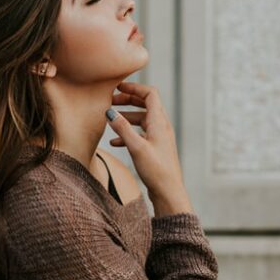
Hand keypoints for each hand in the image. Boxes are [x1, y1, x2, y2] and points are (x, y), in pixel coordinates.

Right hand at [105, 81, 191, 215]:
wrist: (168, 192)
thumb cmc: (156, 170)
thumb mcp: (136, 147)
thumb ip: (122, 128)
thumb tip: (110, 111)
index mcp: (159, 122)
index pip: (150, 94)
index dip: (134, 88)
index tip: (118, 87)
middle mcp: (161, 127)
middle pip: (145, 104)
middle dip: (128, 100)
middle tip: (110, 101)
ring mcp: (159, 138)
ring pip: (142, 119)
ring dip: (126, 117)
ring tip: (110, 119)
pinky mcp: (155, 148)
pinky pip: (141, 134)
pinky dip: (128, 133)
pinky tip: (115, 142)